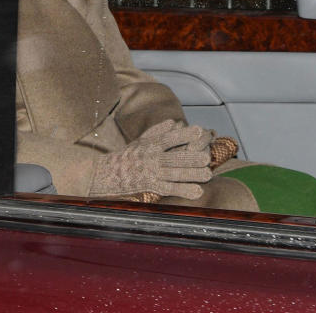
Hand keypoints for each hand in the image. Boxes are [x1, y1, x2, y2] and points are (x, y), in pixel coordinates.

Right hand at [89, 119, 212, 199]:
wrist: (108, 173)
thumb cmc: (128, 155)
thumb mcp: (141, 140)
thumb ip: (158, 131)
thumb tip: (175, 122)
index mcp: (151, 144)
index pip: (169, 138)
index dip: (184, 134)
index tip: (199, 131)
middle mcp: (151, 158)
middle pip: (173, 157)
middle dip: (190, 158)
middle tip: (206, 158)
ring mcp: (151, 173)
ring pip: (173, 174)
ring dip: (191, 175)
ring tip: (207, 175)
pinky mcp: (150, 187)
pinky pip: (168, 189)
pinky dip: (183, 190)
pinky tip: (197, 192)